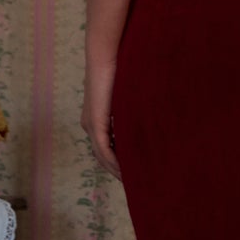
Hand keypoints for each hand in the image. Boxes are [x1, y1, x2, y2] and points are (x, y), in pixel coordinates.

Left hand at [81, 57, 121, 179]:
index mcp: (95, 118)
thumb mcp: (127, 96)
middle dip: (116, 169)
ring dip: (115, 169)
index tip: (132, 171)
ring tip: (131, 180)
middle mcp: (89, 124)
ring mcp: (90, 125)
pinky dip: (113, 162)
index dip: (117, 160)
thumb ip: (132, 109)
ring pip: (102, 155)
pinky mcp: (95, 123)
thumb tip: (149, 116)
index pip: (105, 146)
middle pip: (102, 155)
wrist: (106, 57)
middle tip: (133, 182)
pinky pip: (103, 149)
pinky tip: (124, 171)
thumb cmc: (120, 70)